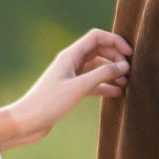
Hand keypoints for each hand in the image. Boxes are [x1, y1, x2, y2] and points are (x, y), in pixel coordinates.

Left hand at [0, 28, 132, 150]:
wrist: (27, 122)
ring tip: (127, 82)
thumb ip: (103, 74)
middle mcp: (71, 62)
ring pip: (97, 68)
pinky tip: (118, 93)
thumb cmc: (49, 103)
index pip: (96, 37)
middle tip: (130, 70)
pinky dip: (105, 86)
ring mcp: (71, 76)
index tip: (129, 54)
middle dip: (116, 57)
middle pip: (99, 50)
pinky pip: (92, 83)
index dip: (115, 41)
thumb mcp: (79, 87)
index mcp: (70, 55)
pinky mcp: (70, 90)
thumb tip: (124, 65)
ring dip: (112, 72)